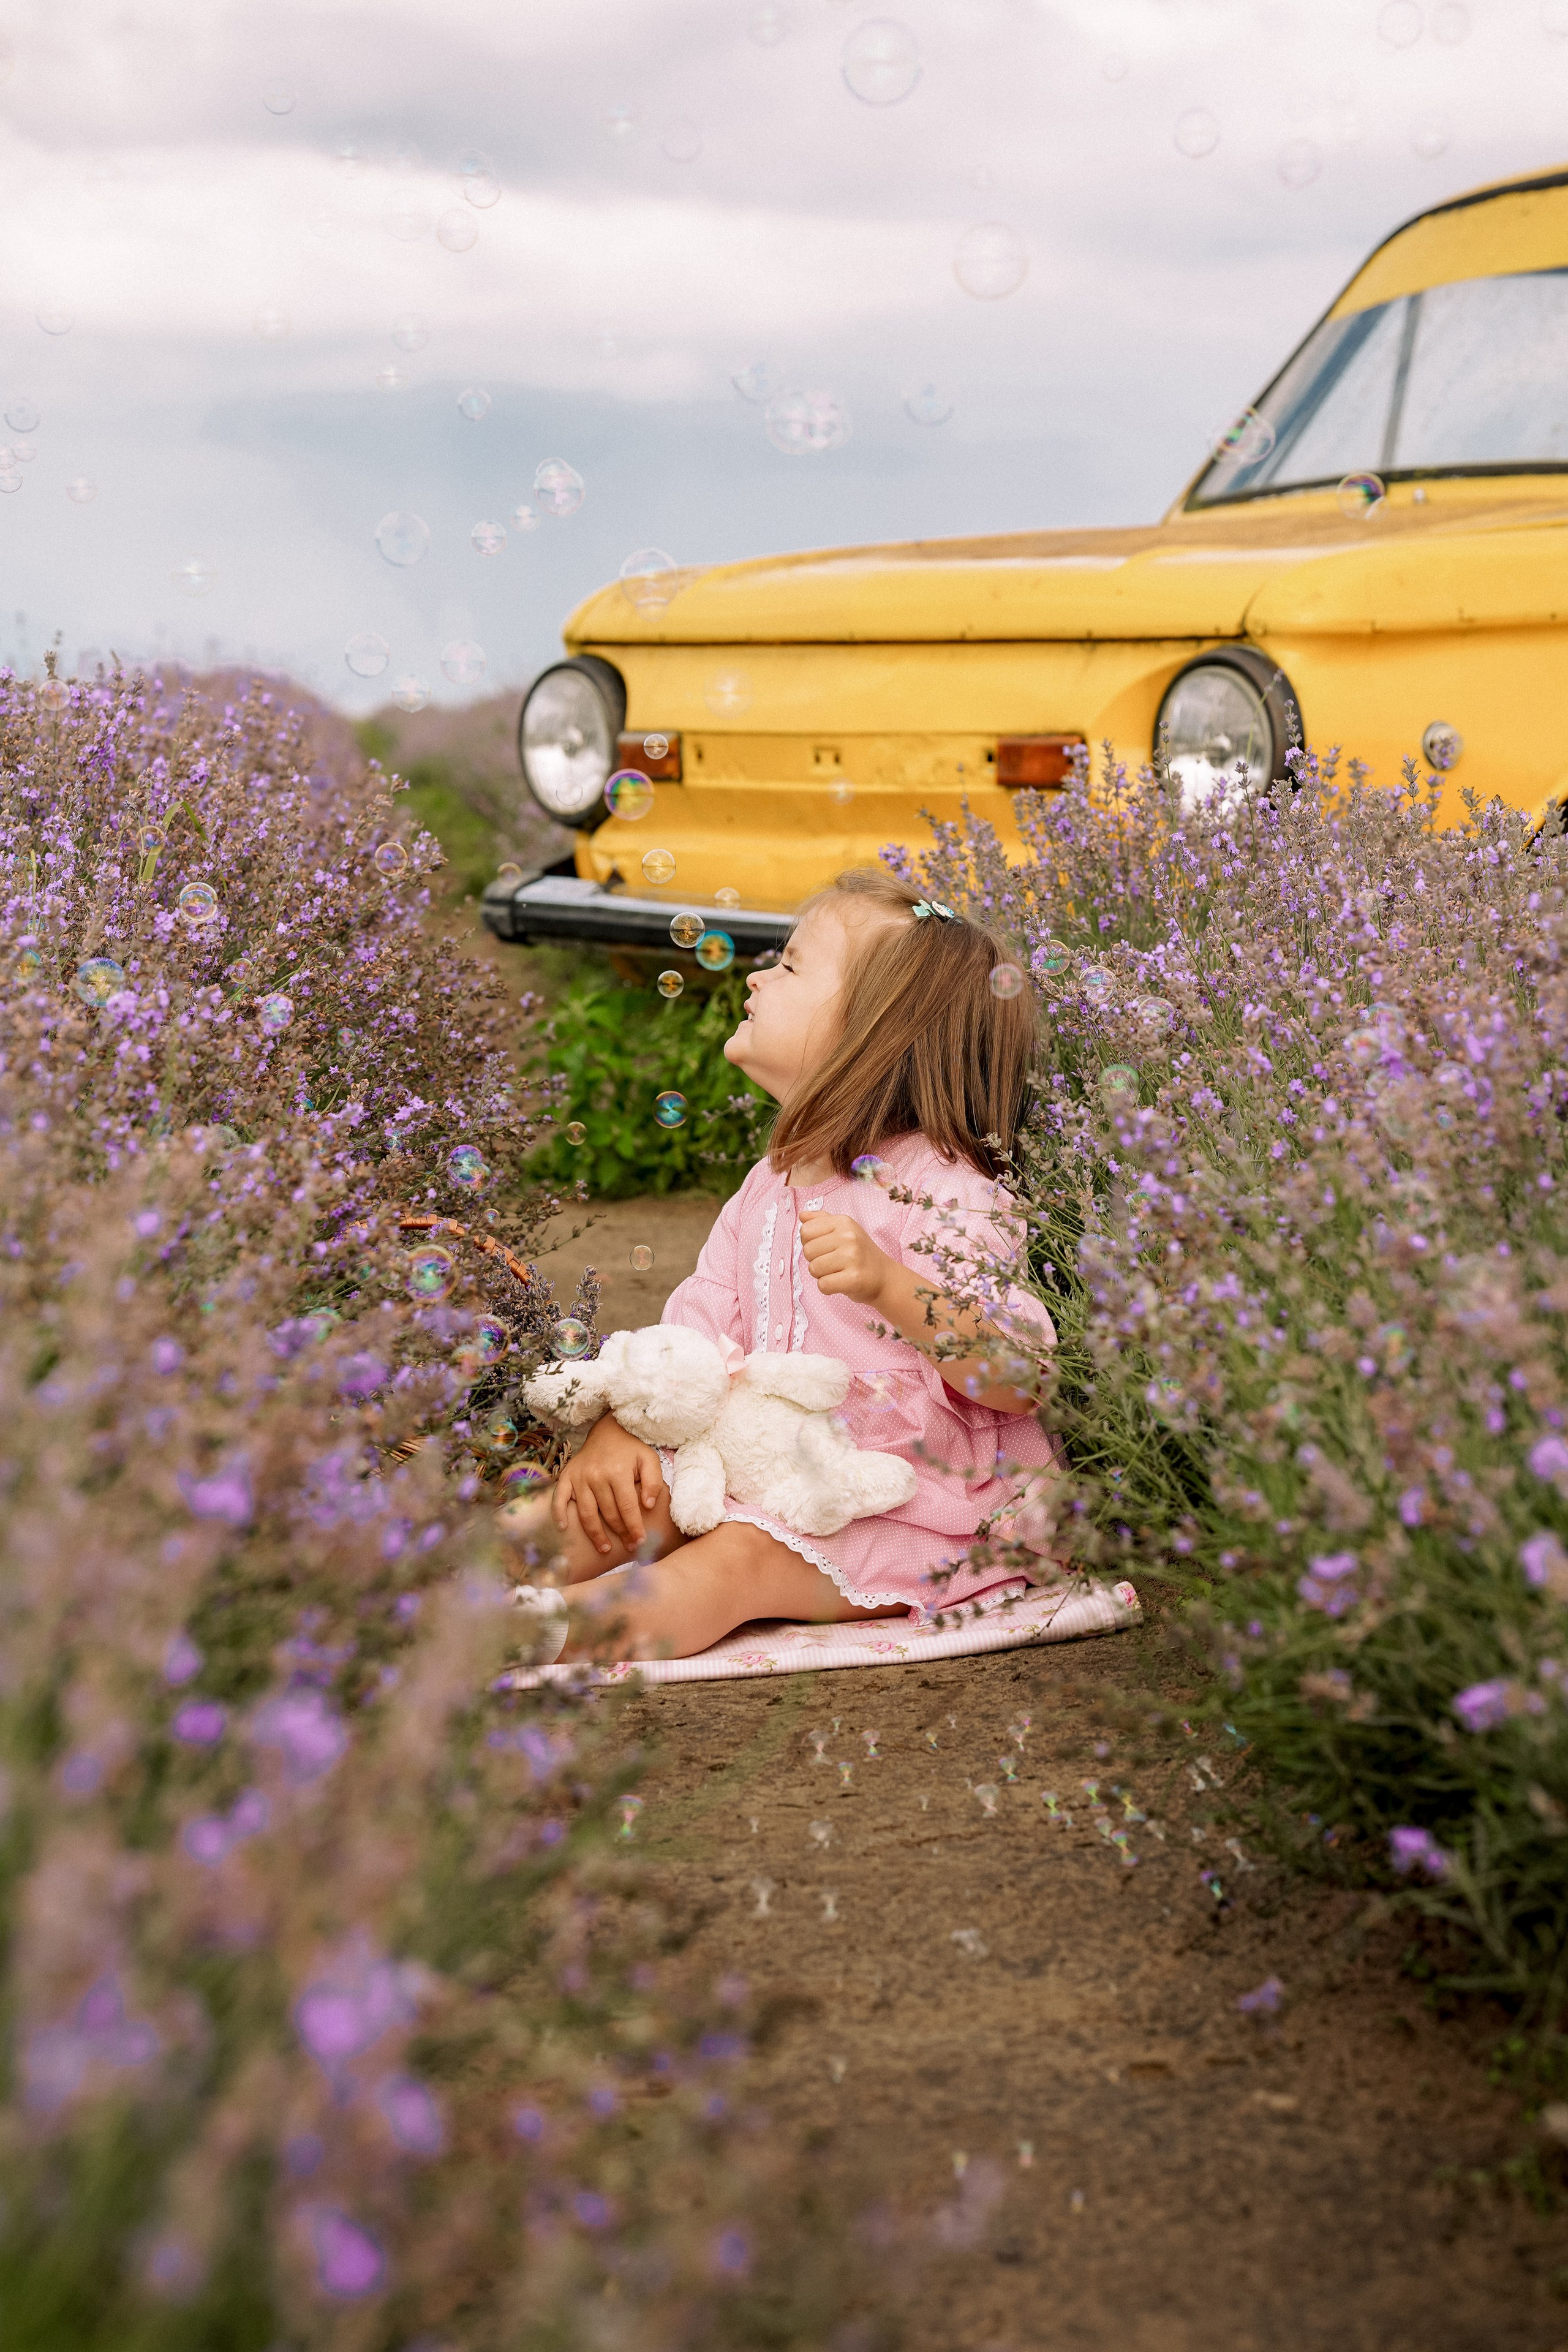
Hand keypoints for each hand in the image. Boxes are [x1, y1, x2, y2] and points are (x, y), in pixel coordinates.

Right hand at [553, 1413, 664, 1556]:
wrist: (608, 1430)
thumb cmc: (631, 1449)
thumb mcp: (649, 1459)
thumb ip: (653, 1482)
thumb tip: (648, 1506)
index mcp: (618, 1472)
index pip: (627, 1507)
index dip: (634, 1527)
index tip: (641, 1541)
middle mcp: (596, 1476)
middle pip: (608, 1513)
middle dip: (620, 1533)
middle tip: (630, 1546)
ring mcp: (579, 1477)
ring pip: (586, 1512)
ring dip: (595, 1534)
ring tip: (605, 1549)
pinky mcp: (567, 1476)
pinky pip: (559, 1498)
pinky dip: (559, 1514)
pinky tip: (564, 1529)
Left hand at [799, 1212, 894, 1307]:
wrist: (885, 1277)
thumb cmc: (860, 1254)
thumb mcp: (845, 1230)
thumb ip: (822, 1221)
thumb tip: (802, 1216)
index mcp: (843, 1222)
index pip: (806, 1231)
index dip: (810, 1243)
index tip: (825, 1248)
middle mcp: (849, 1237)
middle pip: (807, 1251)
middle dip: (816, 1260)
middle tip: (834, 1263)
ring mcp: (852, 1257)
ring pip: (813, 1269)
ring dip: (822, 1275)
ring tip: (838, 1272)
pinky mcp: (853, 1278)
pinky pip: (823, 1285)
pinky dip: (828, 1288)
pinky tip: (840, 1283)